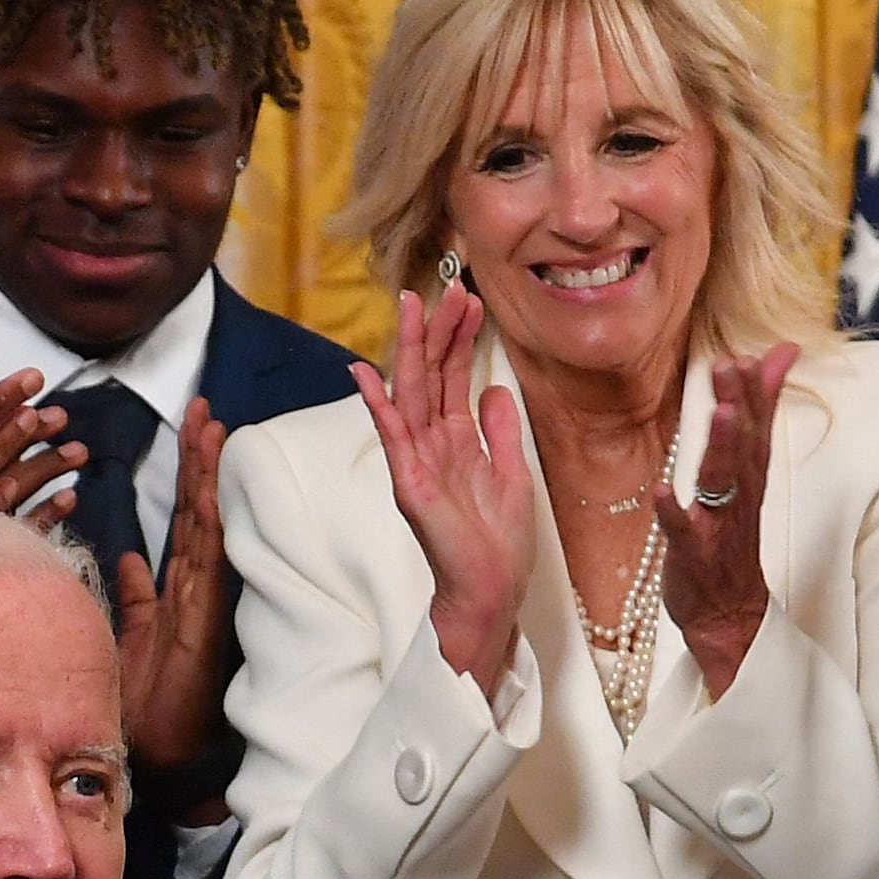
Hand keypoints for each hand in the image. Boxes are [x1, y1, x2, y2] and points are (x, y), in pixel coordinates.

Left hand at [111, 398, 236, 775]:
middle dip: (202, 458)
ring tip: (212, 425)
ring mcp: (204, 603)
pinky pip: (209, 562)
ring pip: (208, 525)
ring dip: (209, 476)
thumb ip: (133, 596)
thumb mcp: (128, 636)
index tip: (192, 425)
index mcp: (178, 591)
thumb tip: (127, 557)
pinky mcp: (204, 621)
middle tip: (205, 407)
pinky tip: (214, 486)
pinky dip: (213, 522)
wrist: (157, 758)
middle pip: (200, 510)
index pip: (186, 518)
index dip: (189, 472)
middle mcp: (195, 590)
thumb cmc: (144, 706)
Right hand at [356, 285, 534, 696]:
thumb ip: (502, 431)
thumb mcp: (512, 474)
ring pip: (411, 393)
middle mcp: (432, 446)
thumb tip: (494, 388)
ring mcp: (417, 462)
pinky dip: (378, 403)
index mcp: (458, 442)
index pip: (456, 378)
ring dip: (412, 349)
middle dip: (439, 330)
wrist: (491, 592)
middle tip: (449, 286)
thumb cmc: (499, 545)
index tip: (473, 300)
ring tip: (413, 304)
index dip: (463, 338)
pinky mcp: (409, 483)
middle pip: (431, 376)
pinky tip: (366, 371)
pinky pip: (391, 436)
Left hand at [659, 343, 793, 695]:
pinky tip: (662, 492)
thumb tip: (772, 362)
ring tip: (723, 414)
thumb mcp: (746, 477)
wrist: (729, 617)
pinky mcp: (693, 555)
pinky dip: (674, 512)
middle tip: (733, 366)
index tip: (757, 354)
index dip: (757, 391)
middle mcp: (738, 498)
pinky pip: (683, 532)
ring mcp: (717, 526)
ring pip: (722, 482)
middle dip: (741, 405)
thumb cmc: (731, 540)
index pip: (758, 428)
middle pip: (744, 447)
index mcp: (748, 480)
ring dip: (724, 447)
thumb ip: (757, 418)